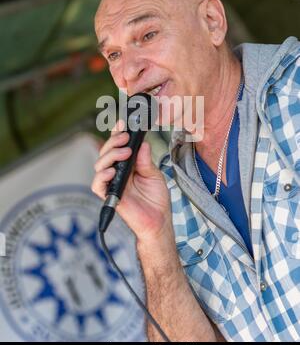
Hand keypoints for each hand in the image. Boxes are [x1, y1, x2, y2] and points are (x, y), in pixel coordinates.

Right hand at [92, 120, 171, 241]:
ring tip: (125, 153)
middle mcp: (117, 172)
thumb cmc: (156, 199)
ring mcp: (112, 183)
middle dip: (114, 141)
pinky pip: (97, 185)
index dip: (117, 133)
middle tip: (126, 138)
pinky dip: (101, 176)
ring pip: (100, 164)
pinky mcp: (109, 196)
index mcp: (127, 164)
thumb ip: (145, 160)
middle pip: (106, 152)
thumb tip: (142, 143)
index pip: (118, 146)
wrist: (158, 221)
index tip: (122, 123)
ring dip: (110, 155)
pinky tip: (112, 171)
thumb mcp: (154, 175)